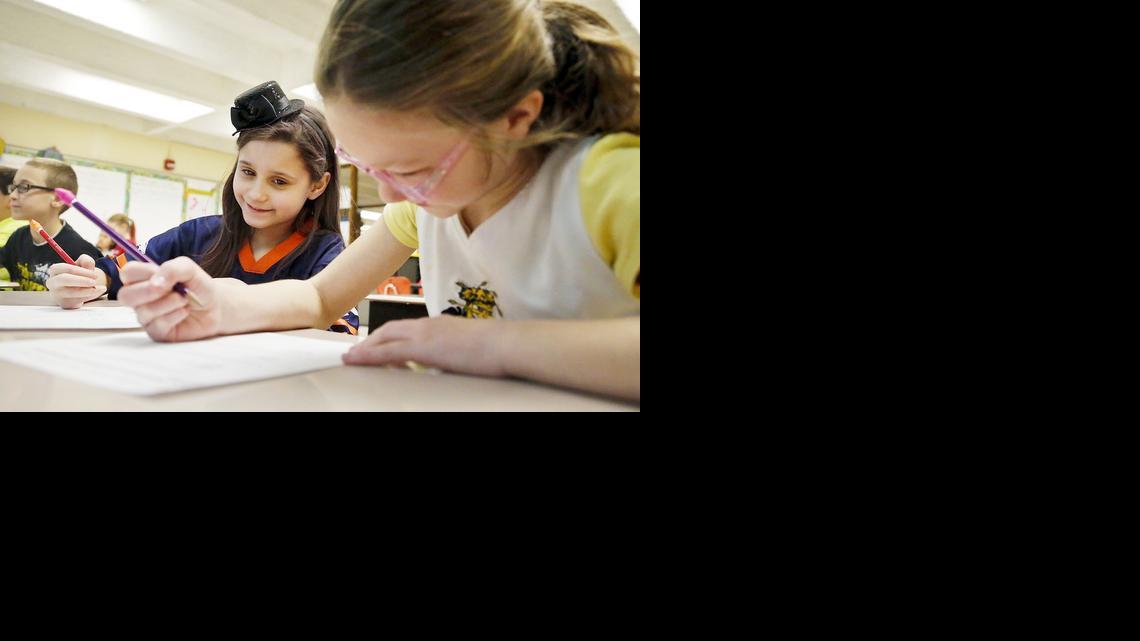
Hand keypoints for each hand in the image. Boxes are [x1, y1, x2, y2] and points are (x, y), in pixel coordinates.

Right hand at [46, 254, 105, 308]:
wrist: (78, 289)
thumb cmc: (79, 275)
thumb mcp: (83, 265)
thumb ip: (86, 261)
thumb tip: (87, 262)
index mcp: (55, 270)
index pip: (64, 268)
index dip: (81, 271)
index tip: (94, 274)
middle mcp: (53, 283)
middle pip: (64, 279)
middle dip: (81, 281)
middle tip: (94, 282)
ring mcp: (57, 294)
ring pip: (72, 292)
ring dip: (89, 290)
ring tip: (99, 288)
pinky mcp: (64, 304)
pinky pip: (78, 301)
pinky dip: (90, 297)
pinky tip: (95, 292)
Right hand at [118, 257, 220, 341]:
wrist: (216, 307)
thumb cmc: (198, 287)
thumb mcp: (189, 269)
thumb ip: (172, 269)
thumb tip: (155, 283)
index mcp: (143, 279)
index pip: (127, 273)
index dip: (142, 272)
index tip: (160, 272)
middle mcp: (141, 299)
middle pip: (125, 296)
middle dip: (148, 291)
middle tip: (170, 288)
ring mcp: (147, 317)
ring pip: (144, 311)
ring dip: (168, 302)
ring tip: (184, 299)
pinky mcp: (157, 332)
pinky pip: (158, 325)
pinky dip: (175, 315)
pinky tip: (185, 311)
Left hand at [343, 316, 507, 376]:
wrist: (507, 344)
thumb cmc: (499, 348)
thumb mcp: (471, 349)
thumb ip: (455, 354)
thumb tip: (451, 364)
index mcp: (441, 324)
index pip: (408, 328)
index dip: (389, 336)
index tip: (378, 344)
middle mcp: (429, 325)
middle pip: (390, 330)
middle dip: (372, 341)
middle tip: (357, 353)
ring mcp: (425, 334)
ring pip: (385, 339)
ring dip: (366, 348)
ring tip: (352, 359)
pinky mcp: (424, 347)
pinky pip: (389, 352)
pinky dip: (370, 356)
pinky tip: (358, 361)